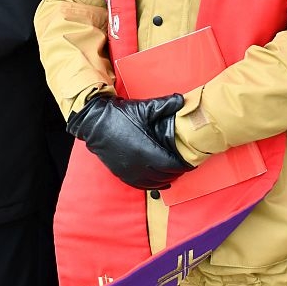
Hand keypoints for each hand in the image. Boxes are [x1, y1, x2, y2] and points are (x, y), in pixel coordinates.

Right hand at [67, 94, 192, 188]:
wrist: (96, 122)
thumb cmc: (120, 115)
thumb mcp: (144, 108)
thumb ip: (165, 105)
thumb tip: (182, 100)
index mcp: (146, 150)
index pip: (171, 164)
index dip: (183, 165)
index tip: (190, 161)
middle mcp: (138, 164)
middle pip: (164, 175)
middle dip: (176, 172)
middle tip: (185, 166)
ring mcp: (129, 171)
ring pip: (153, 183)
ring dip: (166, 179)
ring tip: (174, 173)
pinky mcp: (122, 173)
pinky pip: (141, 185)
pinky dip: (152, 185)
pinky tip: (159, 182)